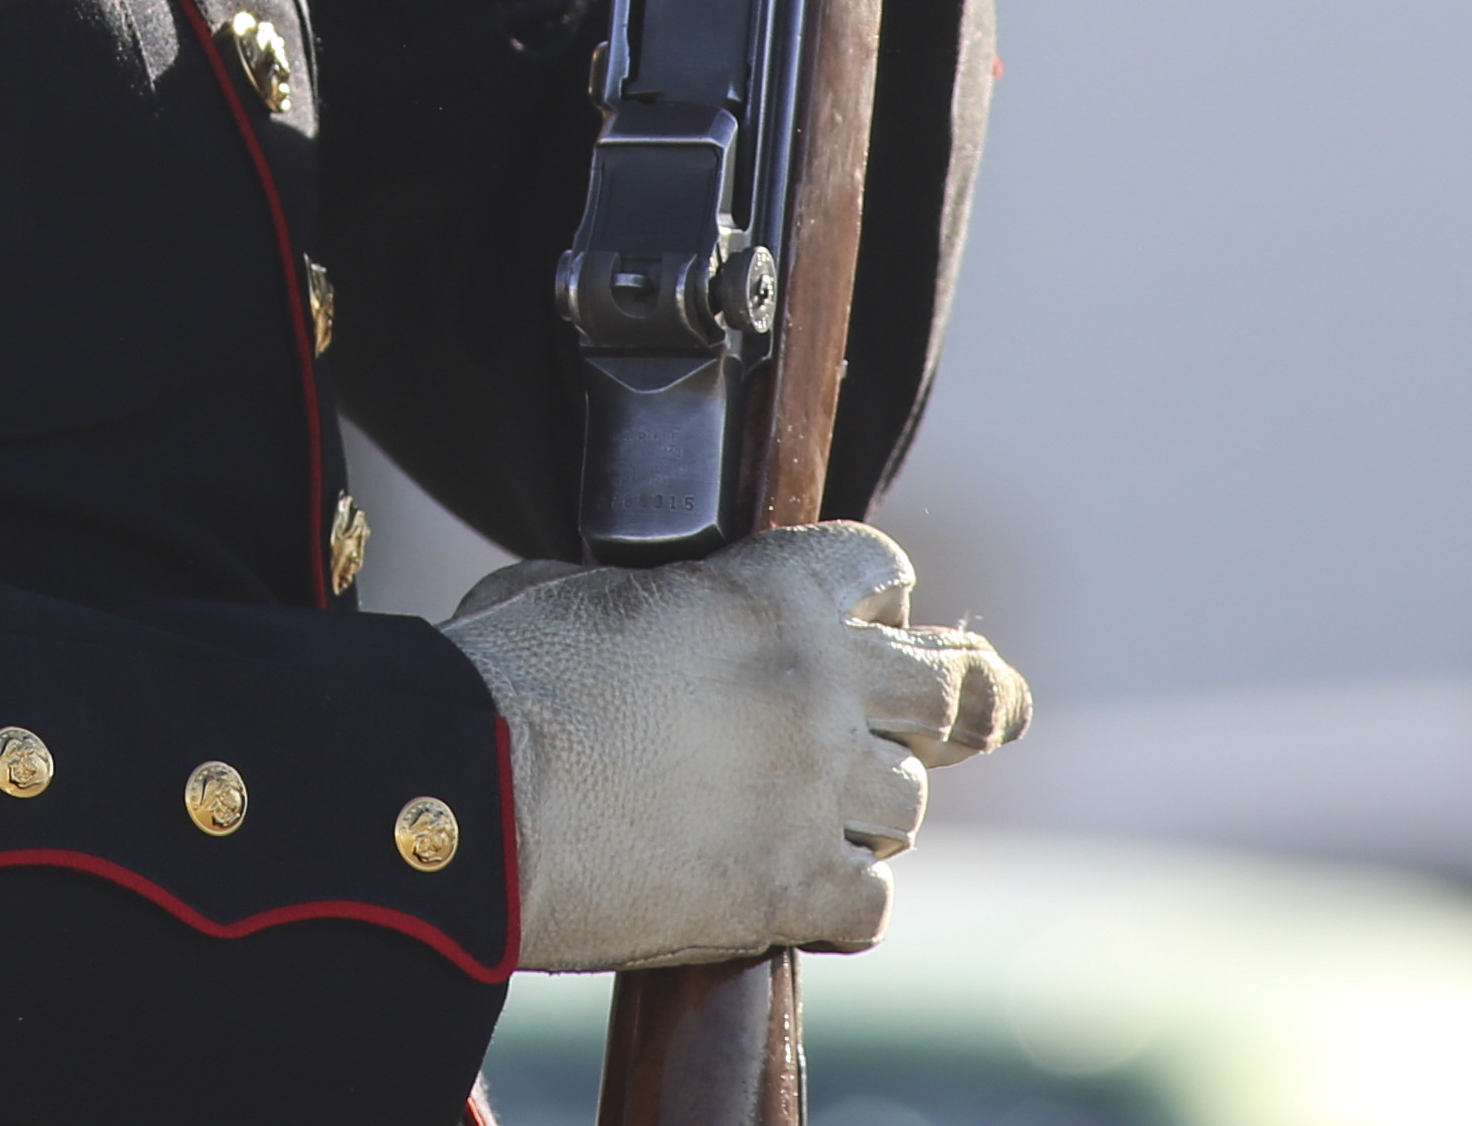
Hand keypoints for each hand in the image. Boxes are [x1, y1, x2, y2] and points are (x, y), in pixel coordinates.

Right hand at [439, 524, 1027, 974]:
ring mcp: (813, 791)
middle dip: (974, 695)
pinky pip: (872, 902)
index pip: (879, 569)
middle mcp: (817, 686)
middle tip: (993, 704)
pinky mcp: (792, 890)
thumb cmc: (508, 677)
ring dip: (875, 803)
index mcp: (770, 592)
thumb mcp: (585, 589)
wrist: (478, 797)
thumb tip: (653, 618)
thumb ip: (661, 602)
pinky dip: (847, 897)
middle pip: (952, 690)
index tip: (881, 613)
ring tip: (837, 810)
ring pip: (909, 802)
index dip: (879, 591)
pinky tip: (813, 891)